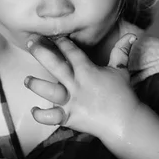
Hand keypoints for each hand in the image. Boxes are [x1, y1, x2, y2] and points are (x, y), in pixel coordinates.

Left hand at [24, 33, 139, 139]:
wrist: (124, 122)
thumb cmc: (122, 95)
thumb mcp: (121, 70)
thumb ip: (122, 51)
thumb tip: (132, 35)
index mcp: (88, 71)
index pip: (72, 52)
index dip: (62, 42)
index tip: (53, 35)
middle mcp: (76, 85)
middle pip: (55, 65)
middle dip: (41, 53)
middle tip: (30, 43)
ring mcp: (71, 102)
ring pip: (48, 91)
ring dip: (36, 85)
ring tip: (26, 80)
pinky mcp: (69, 118)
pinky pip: (50, 117)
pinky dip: (40, 115)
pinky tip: (34, 110)